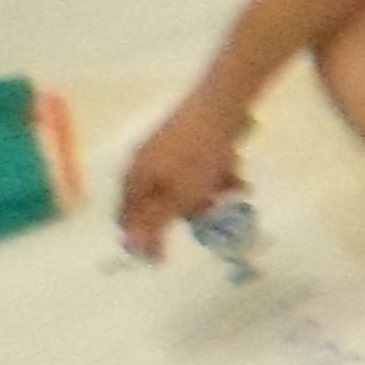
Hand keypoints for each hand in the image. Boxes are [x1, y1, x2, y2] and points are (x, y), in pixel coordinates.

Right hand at [117, 86, 251, 257]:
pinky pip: (200, 167)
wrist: (221, 106)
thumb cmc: (198, 158)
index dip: (146, 238)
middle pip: (161, 202)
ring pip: (186, 185)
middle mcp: (144, 162)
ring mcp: (166, 148)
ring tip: (234, 185)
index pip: (129, 218)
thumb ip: (155, 223)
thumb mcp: (178, 197)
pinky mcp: (189, 138)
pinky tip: (235, 171)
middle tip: (211, 208)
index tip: (163, 258)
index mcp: (134, 177)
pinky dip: (216, 173)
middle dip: (189, 208)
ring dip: (210, 190)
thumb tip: (132, 246)